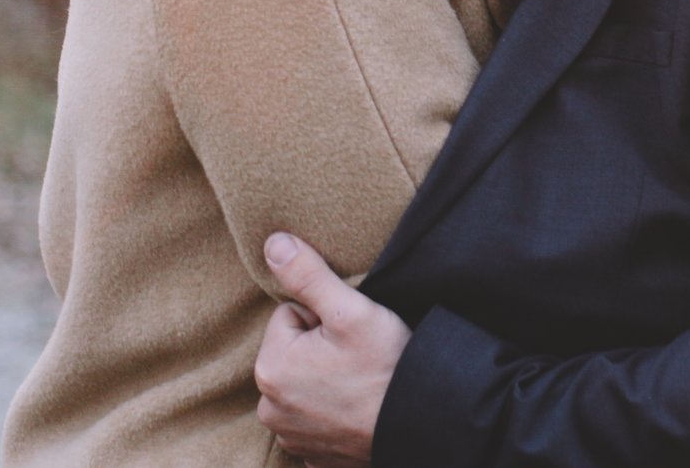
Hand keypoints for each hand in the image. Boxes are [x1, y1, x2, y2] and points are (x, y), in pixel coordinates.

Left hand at [255, 232, 408, 467]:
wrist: (419, 422)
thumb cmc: (385, 367)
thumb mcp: (349, 310)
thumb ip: (307, 274)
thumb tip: (273, 243)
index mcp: (271, 368)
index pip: (290, 316)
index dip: (323, 318)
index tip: (349, 335)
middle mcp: (270, 408)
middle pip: (294, 351)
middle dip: (321, 349)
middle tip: (357, 359)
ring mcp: (290, 435)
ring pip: (304, 384)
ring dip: (325, 379)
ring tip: (358, 382)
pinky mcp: (310, 454)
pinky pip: (315, 418)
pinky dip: (332, 412)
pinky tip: (356, 408)